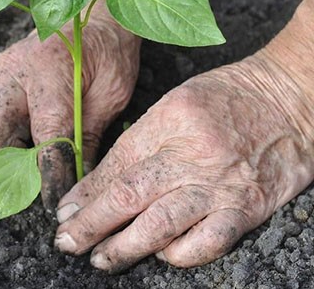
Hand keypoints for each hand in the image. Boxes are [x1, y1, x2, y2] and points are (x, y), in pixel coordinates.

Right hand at [0, 8, 140, 209]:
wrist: (91, 12)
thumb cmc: (107, 51)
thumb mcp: (112, 95)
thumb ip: (89, 137)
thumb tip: (78, 181)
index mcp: (51, 74)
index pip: (45, 137)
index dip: (49, 175)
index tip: (54, 203)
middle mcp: (13, 73)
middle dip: (11, 171)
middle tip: (33, 189)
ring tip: (17, 170)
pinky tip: (9, 148)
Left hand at [53, 50, 313, 270]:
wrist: (292, 98)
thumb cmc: (228, 98)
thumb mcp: (175, 104)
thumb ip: (140, 141)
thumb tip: (99, 183)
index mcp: (167, 121)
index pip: (116, 165)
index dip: (86, 193)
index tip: (65, 212)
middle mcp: (190, 153)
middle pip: (129, 195)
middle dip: (92, 224)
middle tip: (67, 241)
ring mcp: (220, 184)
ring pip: (161, 224)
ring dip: (125, 247)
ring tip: (101, 259)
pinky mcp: (247, 208)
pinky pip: (208, 241)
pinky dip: (181, 255)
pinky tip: (162, 255)